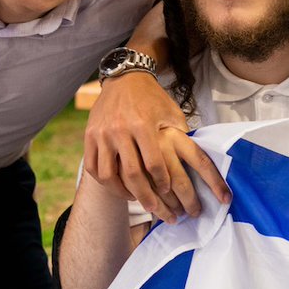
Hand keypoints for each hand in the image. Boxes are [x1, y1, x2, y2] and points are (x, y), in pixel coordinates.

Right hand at [83, 72, 228, 221]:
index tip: (170, 193)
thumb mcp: (171, 113)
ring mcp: (102, 134)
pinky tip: (118, 187)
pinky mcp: (89, 136)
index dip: (163, 183)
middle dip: (147, 197)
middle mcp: (120, 130)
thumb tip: (199, 164)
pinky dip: (105, 182)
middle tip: (157, 210)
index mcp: (143, 125)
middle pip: (133, 175)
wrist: (125, 78)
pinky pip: (93, 168)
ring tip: (136, 200)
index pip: (154, 164)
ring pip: (109, 175)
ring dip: (123, 193)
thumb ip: (182, 137)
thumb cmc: (153, 99)